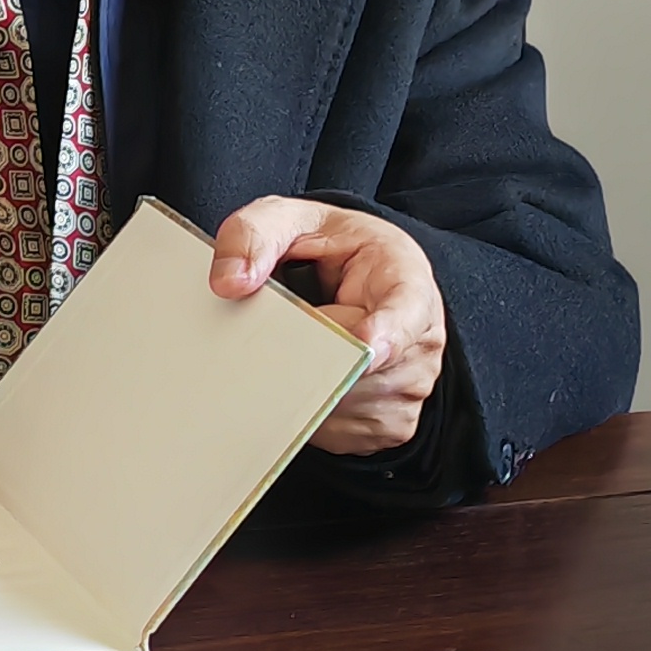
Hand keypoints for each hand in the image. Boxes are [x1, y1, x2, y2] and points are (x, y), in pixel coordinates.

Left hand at [210, 196, 446, 453]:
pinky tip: (310, 371)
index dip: (385, 333)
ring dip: (301, 380)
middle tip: (283, 323)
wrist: (362, 282)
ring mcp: (409, 390)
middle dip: (302, 351)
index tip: (367, 347)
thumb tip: (228, 282)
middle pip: (351, 367)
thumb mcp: (290, 220)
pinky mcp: (390, 427)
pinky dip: (307, 407)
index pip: (404, 313)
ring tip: (302, 342)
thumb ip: (255, 235)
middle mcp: (421, 341)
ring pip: (336, 403)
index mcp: (406, 279)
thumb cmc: (329, 250)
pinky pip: (335, 429)